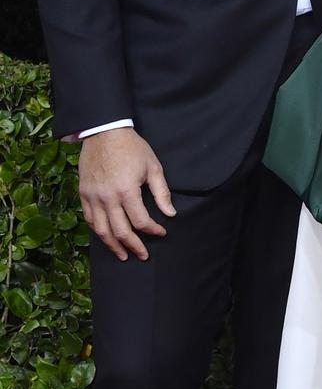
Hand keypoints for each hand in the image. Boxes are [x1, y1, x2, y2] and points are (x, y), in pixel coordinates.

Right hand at [79, 127, 175, 260]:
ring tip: (123, 255)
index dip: (153, 230)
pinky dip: (98, 231)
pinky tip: (107, 237)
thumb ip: (162, 193)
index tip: (161, 232)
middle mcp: (108, 197)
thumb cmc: (132, 148)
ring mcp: (93, 197)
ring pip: (102, 231)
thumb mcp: (153, 167)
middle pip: (120, 231)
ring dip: (113, 246)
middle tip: (143, 255)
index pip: (141, 221)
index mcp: (127, 190)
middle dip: (134, 246)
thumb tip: (170, 214)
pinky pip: (89, 219)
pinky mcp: (83, 194)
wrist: (104, 132)